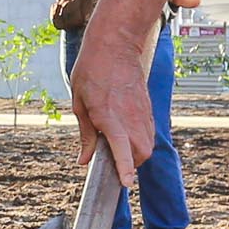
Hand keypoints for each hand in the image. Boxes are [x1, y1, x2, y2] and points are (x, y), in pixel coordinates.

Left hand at [70, 34, 154, 181]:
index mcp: (108, 116)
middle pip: (140, 154)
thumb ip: (85, 134)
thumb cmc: (92, 71)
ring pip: (148, 145)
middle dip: (130, 165)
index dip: (124, 168)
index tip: (126, 183)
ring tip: (120, 147)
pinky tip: (128, 134)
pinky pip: (149, 133)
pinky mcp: (148, 108)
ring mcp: (142, 113)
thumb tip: (84, 159)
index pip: (121, 148)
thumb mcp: (79, 102)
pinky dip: (141, 141)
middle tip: (114, 162)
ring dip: (136, 154)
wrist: (115, 45)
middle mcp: (129, 117)